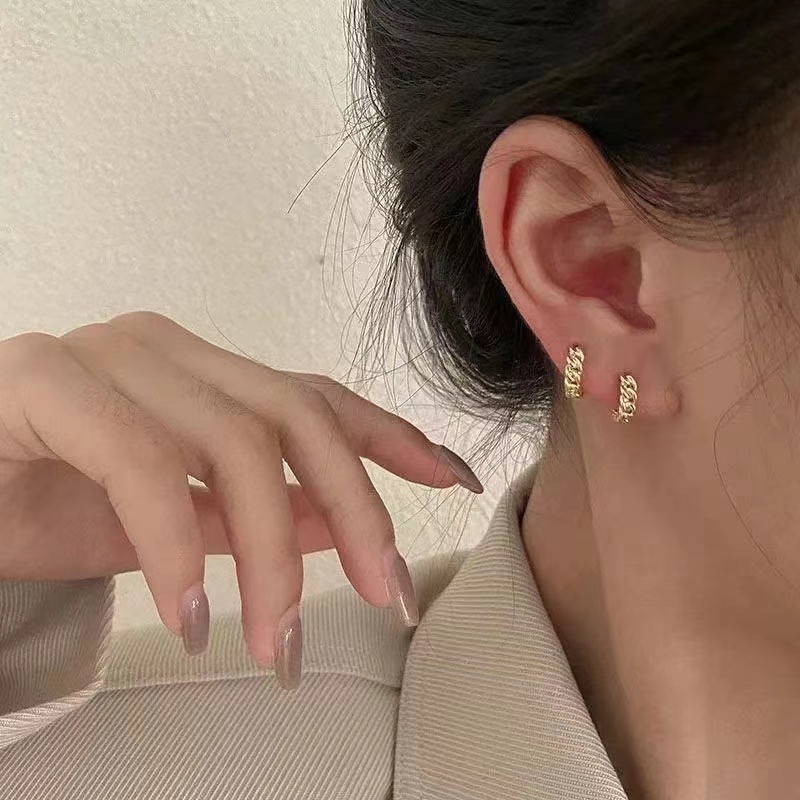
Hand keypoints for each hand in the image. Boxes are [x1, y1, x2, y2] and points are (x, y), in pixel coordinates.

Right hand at [0, 311, 480, 683]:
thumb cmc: (49, 504)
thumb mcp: (179, 522)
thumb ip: (260, 514)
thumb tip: (348, 527)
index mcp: (200, 371)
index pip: (316, 395)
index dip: (391, 435)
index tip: (451, 480)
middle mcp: (164, 348)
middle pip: (297, 416)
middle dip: (356, 510)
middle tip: (386, 595)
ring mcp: (106, 355)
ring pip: (236, 443)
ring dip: (272, 553)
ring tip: (273, 640)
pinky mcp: (45, 382)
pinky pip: (142, 464)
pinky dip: (178, 548)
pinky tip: (195, 616)